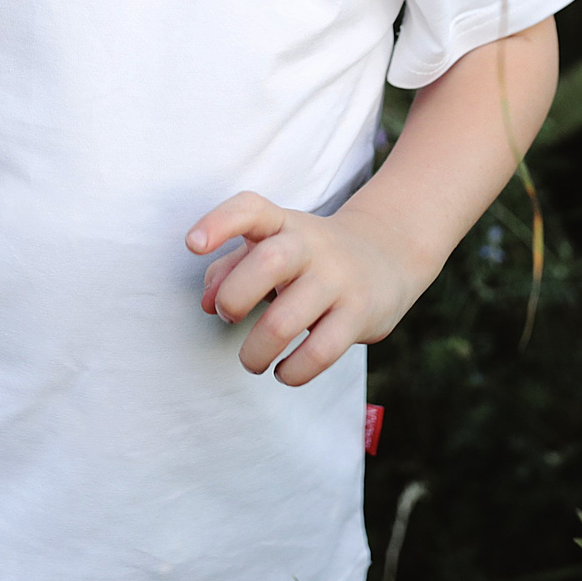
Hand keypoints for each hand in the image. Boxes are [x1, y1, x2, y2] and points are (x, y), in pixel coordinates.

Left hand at [185, 191, 431, 385]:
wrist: (389, 253)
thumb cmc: (310, 256)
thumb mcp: (273, 246)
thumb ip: (231, 267)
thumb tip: (206, 303)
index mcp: (284, 223)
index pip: (251, 209)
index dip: (219, 223)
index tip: (192, 245)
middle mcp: (312, 246)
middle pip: (268, 263)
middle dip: (234, 298)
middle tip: (229, 316)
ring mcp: (339, 280)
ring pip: (287, 321)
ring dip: (256, 351)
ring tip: (252, 360)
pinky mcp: (360, 315)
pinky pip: (320, 352)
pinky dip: (292, 371)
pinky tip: (283, 371)